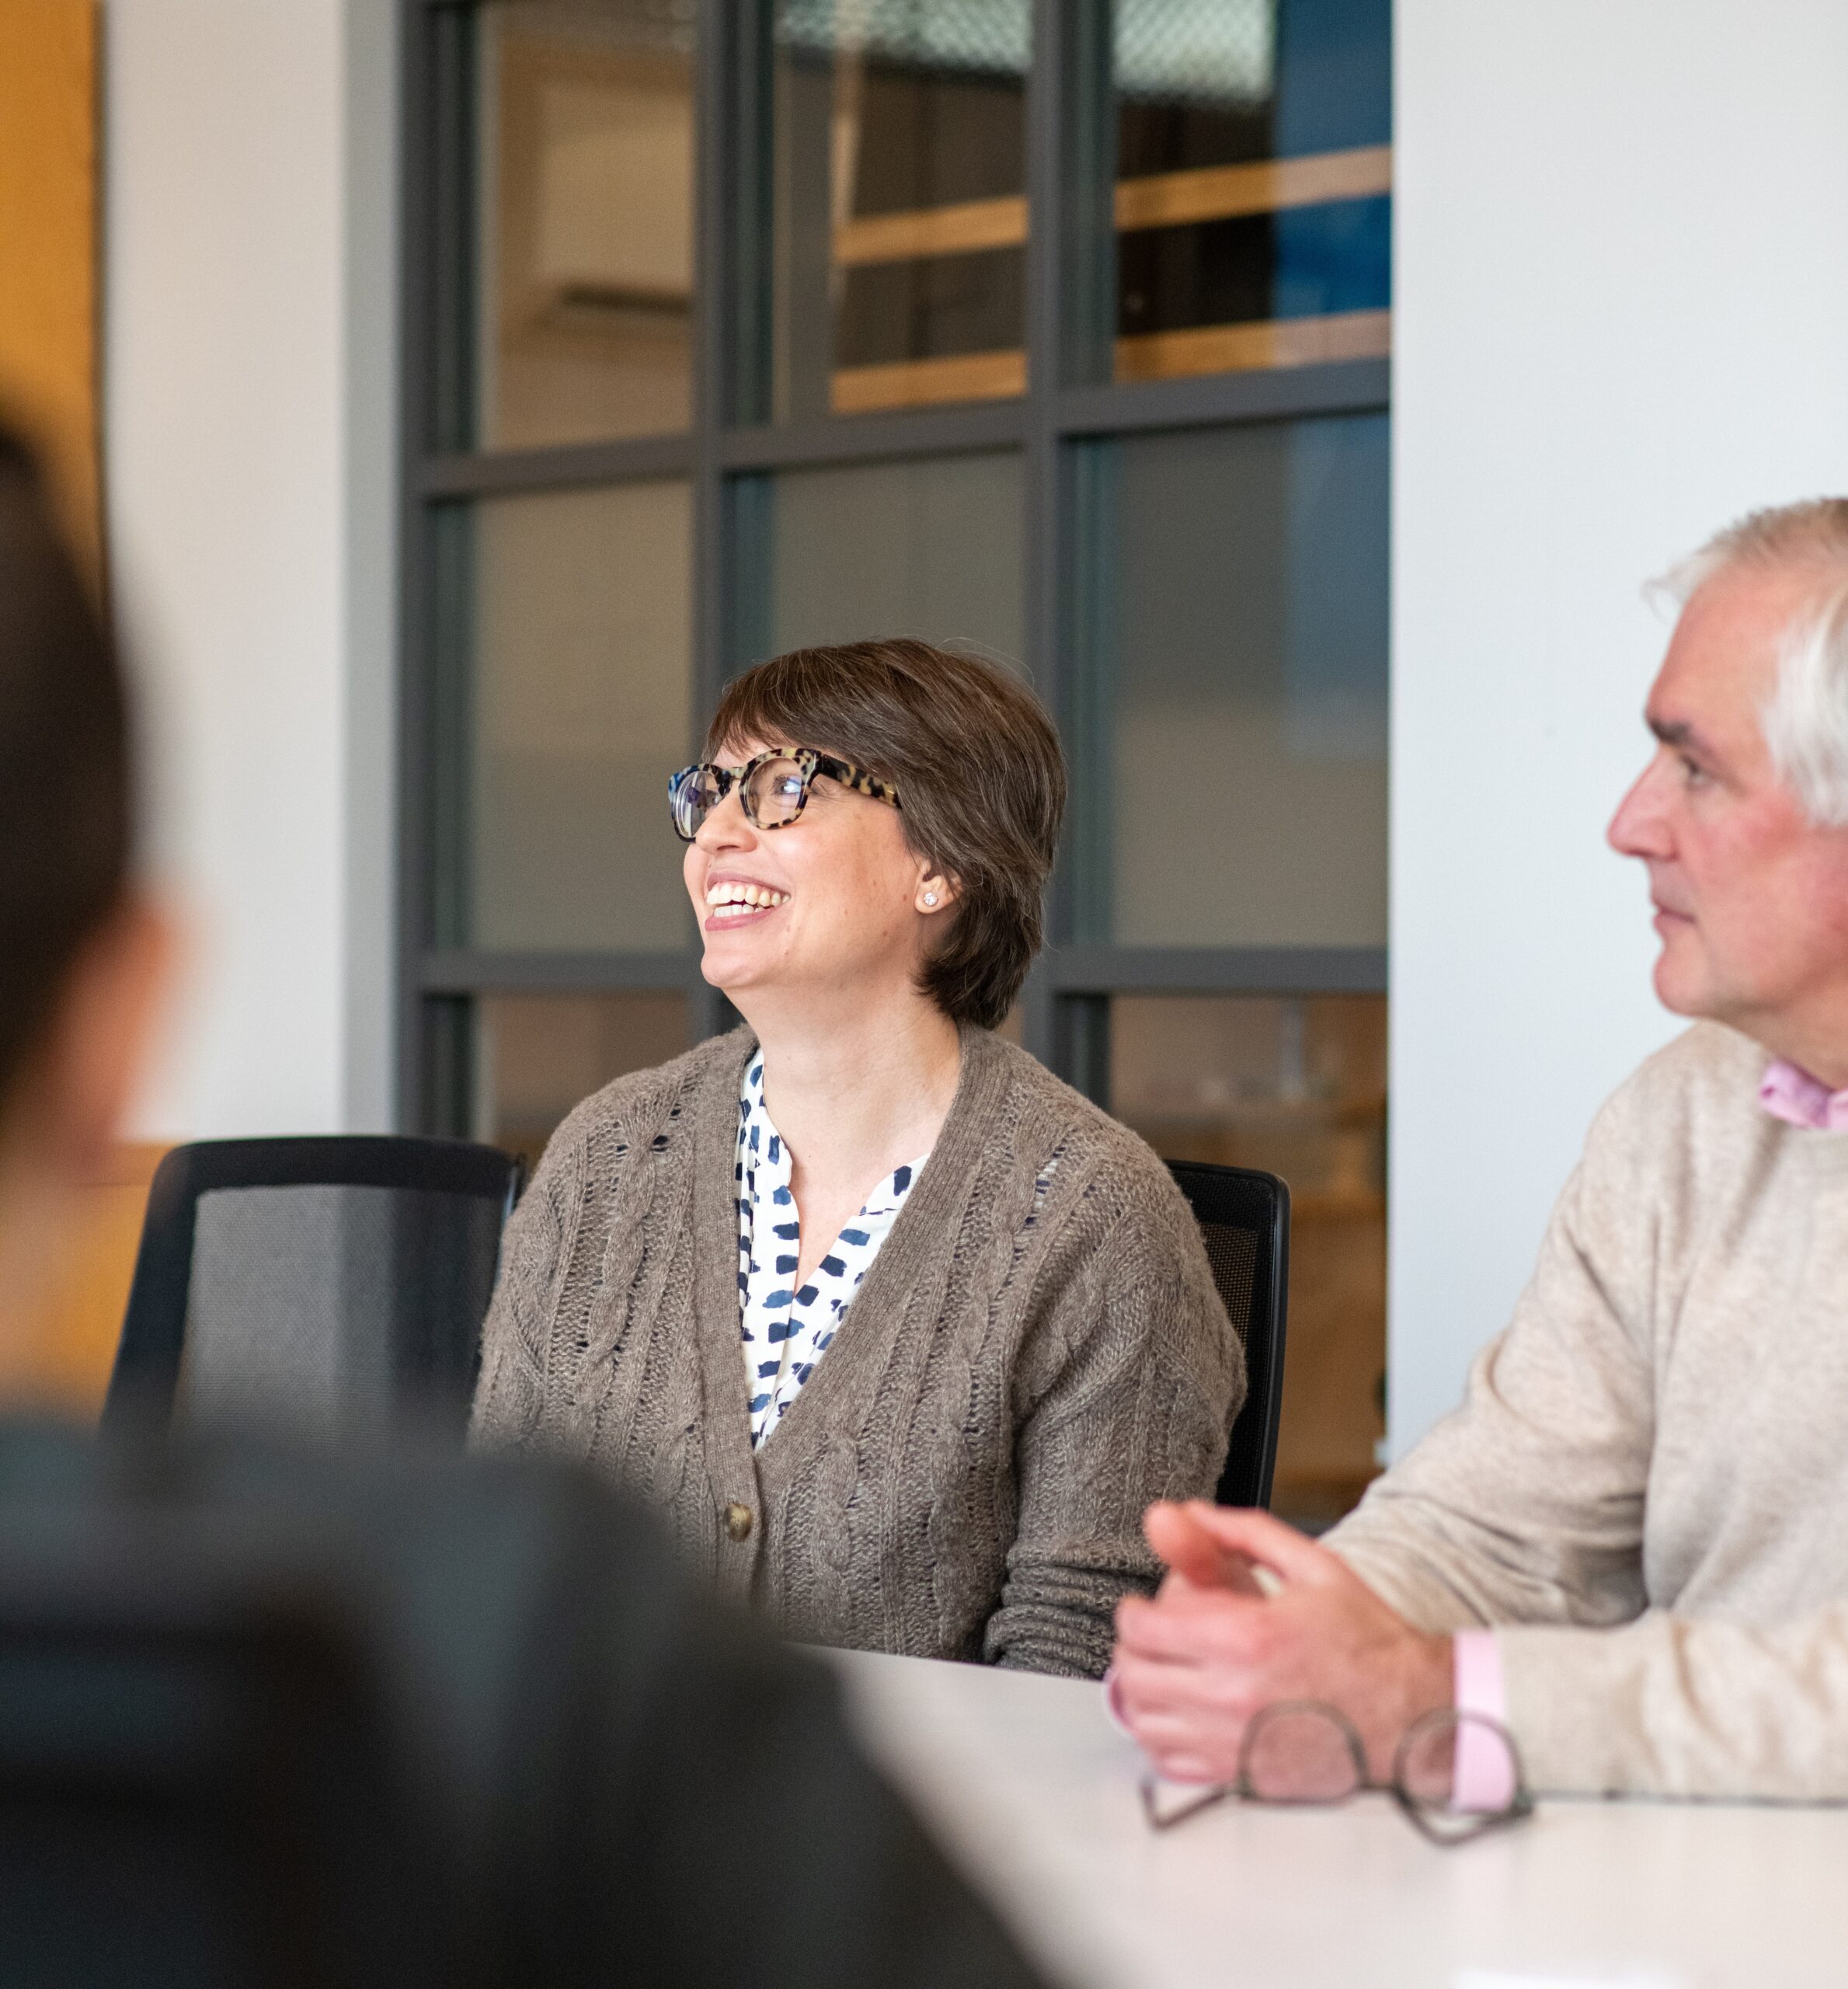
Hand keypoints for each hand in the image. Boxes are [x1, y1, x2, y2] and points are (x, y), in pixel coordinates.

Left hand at [1113, 1503, 1452, 1785]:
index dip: (1132, 1611)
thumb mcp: (1314, 1567)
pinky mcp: (1241, 1777)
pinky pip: (1168, 1761)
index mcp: (1247, 1636)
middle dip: (1132, 1647)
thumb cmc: (1369, 1644)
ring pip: (1143, 1719)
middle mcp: (1234, 1694)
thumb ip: (1245, 1532)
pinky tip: (1180, 1714)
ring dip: (1140, 1691)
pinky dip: (1160, 1736)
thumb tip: (1190, 1512)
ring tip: (1162, 1672)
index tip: (1142, 1608)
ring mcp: (1235, 1743)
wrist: (1413, 1715)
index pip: (1144, 1628)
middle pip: (1134, 1672)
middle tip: (1150, 1638)